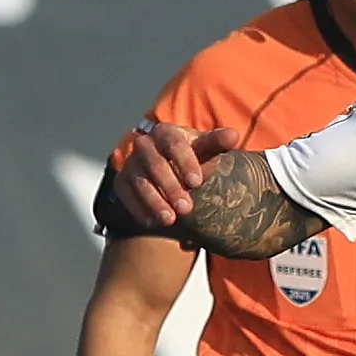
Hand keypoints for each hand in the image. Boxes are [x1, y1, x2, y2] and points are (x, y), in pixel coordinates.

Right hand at [116, 121, 237, 226]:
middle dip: (171, 187)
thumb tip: (233, 135)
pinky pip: (125, 195)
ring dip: (154, 202)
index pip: (174, 144)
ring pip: (139, 181)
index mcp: (166, 132)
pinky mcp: (121, 182)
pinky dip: (138, 209)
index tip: (197, 183)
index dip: (185, 162)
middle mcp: (144, 144)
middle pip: (155, 164)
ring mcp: (131, 163)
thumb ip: (218, 143)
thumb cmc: (193, 157)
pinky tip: (153, 223)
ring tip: (170, 220)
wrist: (173, 171)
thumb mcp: (207, 150)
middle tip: (187, 209)